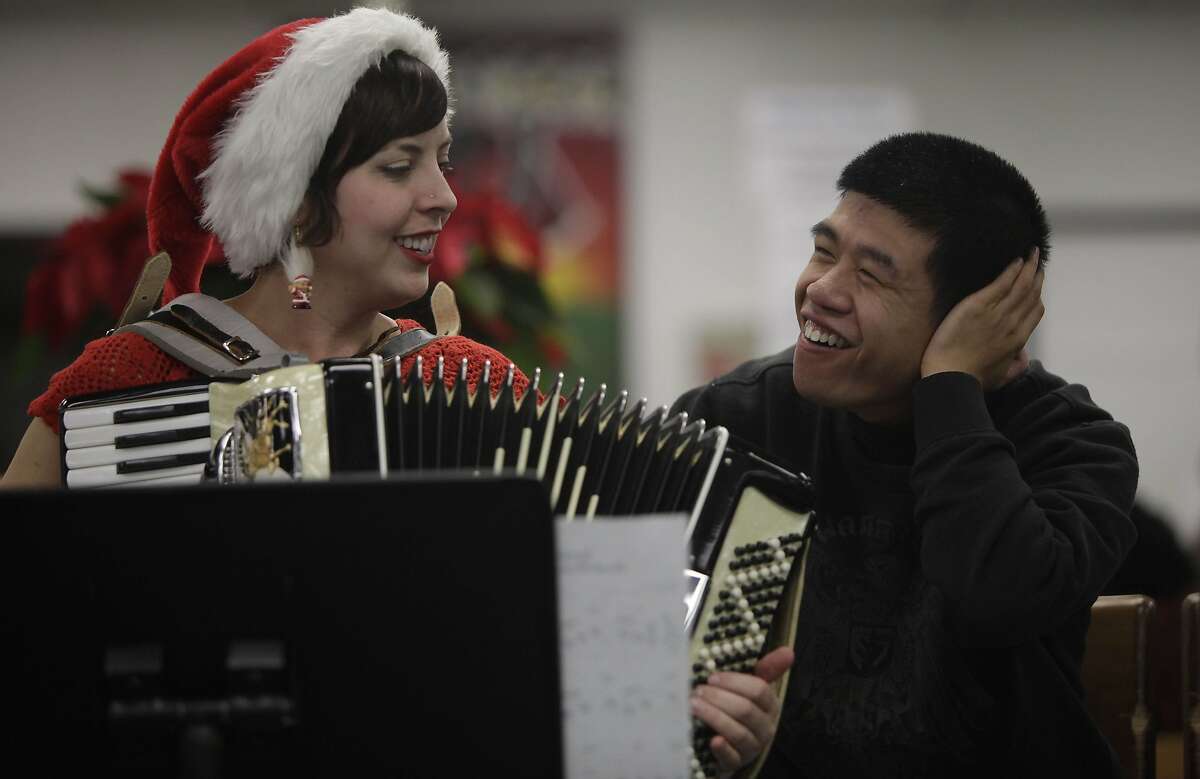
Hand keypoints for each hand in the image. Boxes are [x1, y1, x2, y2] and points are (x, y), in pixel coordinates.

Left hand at [691, 645, 794, 775]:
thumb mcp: (752, 688)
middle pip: (745, 710)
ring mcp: (752, 747)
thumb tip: (789, 650)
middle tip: (698, 691)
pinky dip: (722, 749)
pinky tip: (712, 740)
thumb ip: (767, 669)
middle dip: (719, 698)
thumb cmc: (740, 710)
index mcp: (770, 707)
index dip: (734, 682)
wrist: (731, 746)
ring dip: (713, 716)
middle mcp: (765, 728)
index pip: (759, 691)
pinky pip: (732, 757)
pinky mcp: (737, 763)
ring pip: (737, 731)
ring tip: (694, 706)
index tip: (712, 677)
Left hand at [921, 248, 1043, 389]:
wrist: (950, 378)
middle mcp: (1012, 324)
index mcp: (1018, 340)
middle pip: (1031, 294)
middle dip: (1036, 275)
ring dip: (1028, 266)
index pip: (1035, 311)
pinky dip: (1011, 270)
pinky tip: (1015, 260)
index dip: (1038, 295)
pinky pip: (1001, 283)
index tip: (1037, 284)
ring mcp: (996, 314)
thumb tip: (1024, 358)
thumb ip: (1016, 367)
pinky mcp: (978, 306)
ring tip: (1032, 252)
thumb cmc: (971, 381)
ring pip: (1020, 285)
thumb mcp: (1001, 378)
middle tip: (1038, 260)